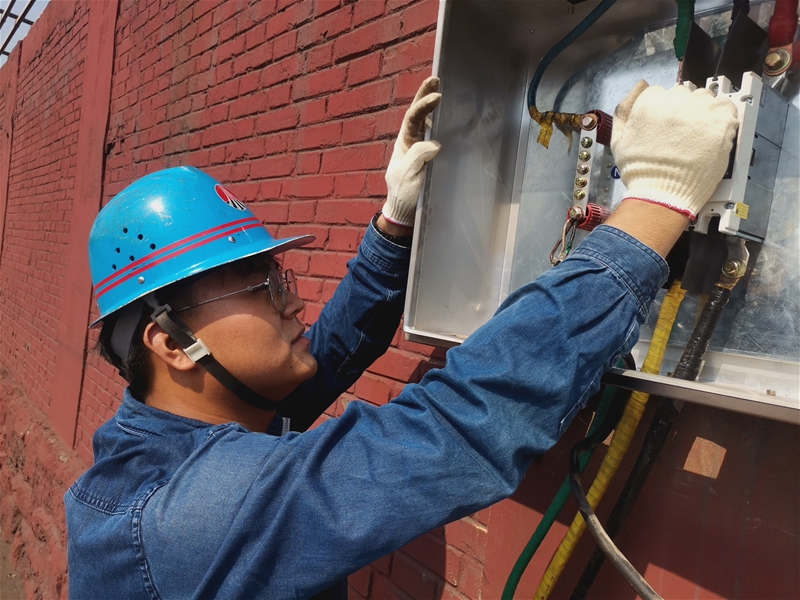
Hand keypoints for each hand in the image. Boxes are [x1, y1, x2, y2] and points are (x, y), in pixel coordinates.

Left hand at [382, 76, 441, 226]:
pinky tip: (451, 116)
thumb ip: (418, 157)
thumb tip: (435, 143)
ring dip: (433, 106)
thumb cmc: (404, 192)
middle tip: (435, 79)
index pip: (412, 118)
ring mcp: (421, 148)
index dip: (423, 106)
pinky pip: (436, 136)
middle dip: (424, 95)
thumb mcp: (408, 174)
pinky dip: (442, 124)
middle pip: (417, 113)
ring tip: (441, 89)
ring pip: (427, 122)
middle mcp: (412, 141)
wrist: (405, 210)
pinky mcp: (430, 157)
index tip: (437, 97)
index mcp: (404, 143)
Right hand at [611, 81, 737, 219]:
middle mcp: (675, 102)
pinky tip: (712, 135)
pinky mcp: (720, 122)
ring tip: (697, 136)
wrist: (662, 194)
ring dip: (703, 112)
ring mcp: (700, 111)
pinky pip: (726, 108)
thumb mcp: (619, 139)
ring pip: (705, 98)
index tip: (666, 125)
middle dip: (683, 110)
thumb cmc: (641, 172)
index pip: (661, 93)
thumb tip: (641, 85)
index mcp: (650, 103)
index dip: (663, 110)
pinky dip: (722, 119)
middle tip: (681, 134)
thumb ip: (625, 108)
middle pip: (684, 93)